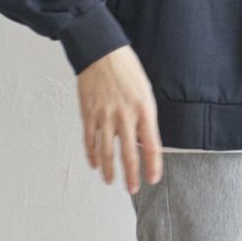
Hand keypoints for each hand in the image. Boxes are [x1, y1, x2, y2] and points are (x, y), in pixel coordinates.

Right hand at [77, 45, 163, 193]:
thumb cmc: (126, 68)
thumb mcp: (145, 91)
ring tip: (112, 182)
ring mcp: (105, 116)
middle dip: (132, 176)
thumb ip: (145, 117)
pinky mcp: (88, 113)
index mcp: (144, 110)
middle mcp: (125, 116)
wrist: (101, 51)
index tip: (153, 179)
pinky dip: (91, 154)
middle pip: (129, 154)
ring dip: (109, 170)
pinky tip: (94, 164)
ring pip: (106, 151)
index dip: (153, 166)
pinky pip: (90, 139)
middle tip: (133, 189)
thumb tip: (143, 140)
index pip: (151, 146)